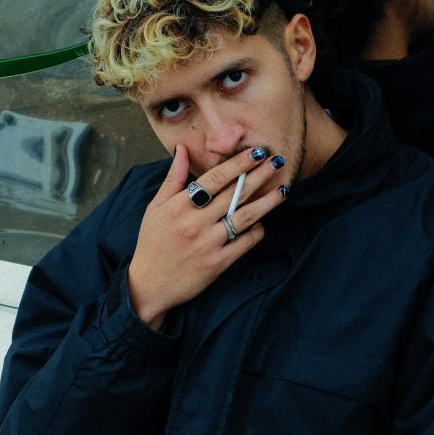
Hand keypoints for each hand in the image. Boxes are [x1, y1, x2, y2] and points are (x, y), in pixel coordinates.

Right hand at [127, 145, 286, 328]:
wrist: (150, 285)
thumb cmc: (152, 243)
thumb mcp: (155, 208)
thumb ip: (173, 179)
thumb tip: (182, 149)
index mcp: (179, 206)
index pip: (214, 179)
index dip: (238, 164)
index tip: (256, 152)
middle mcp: (195, 223)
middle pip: (234, 195)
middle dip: (258, 176)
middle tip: (277, 162)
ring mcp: (208, 244)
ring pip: (244, 217)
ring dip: (267, 202)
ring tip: (283, 190)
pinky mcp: (218, 263)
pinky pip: (244, 243)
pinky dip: (257, 231)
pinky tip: (264, 221)